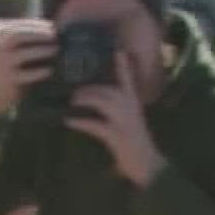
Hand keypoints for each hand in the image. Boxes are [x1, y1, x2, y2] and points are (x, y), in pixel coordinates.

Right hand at [0, 21, 55, 115]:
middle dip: (37, 33)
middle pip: (16, 36)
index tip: (52, 26)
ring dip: (40, 50)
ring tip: (56, 49)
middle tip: (54, 35)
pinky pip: (24, 75)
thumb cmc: (17, 64)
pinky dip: (38, 72)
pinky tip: (49, 70)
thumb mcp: (20, 47)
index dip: (36, 25)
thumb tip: (55, 29)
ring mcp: (1, 64)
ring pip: (20, 54)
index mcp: (1, 38)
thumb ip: (30, 38)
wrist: (1, 90)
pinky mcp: (7, 79)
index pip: (17, 26)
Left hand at [64, 50, 163, 185]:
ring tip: (71, 102)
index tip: (118, 50)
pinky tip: (69, 121)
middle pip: (108, 90)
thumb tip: (89, 99)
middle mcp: (129, 109)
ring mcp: (124, 122)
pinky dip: (81, 123)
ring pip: (103, 102)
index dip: (123, 65)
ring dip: (85, 100)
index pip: (127, 79)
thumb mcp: (126, 120)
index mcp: (132, 103)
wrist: (146, 164)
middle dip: (89, 89)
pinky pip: (95, 125)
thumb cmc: (132, 142)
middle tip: (72, 92)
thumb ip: (112, 109)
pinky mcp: (116, 136)